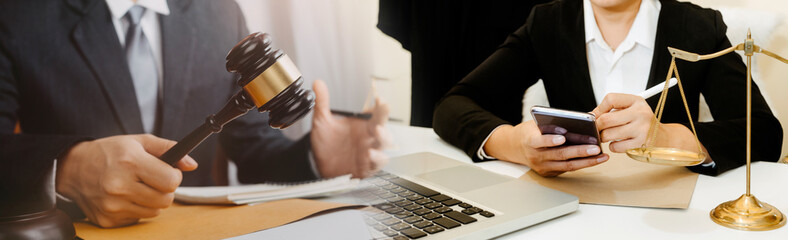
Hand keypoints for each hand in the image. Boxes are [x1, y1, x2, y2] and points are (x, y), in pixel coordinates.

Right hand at [55, 134, 197, 227]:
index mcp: (130, 162)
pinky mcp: (107, 220)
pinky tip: (125, 197)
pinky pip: (138, 219)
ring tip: (138, 187)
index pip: (171, 181)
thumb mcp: (138, 141)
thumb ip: (168, 148)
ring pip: (155, 212)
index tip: (167, 172)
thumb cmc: (110, 152)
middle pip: (166, 200)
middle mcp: (120, 186)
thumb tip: (192, 164)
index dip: (174, 176)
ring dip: (152, 201)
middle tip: (154, 180)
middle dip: (166, 190)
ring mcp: (112, 206)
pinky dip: (137, 209)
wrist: (72, 169)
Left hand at [310, 79, 391, 177]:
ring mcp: (369, 152)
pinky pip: (378, 163)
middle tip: (381, 112)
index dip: (380, 105)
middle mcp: (369, 137)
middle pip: (383, 126)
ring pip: (385, 144)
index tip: (379, 98)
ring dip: (383, 138)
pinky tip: (371, 154)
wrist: (319, 165)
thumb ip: (322, 103)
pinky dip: (377, 159)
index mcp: (363, 125)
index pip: (376, 112)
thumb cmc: (326, 144)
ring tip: (377, 132)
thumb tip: (318, 83)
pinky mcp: (367, 166)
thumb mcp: (322, 122)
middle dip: (384, 119)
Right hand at [483, 120, 607, 176]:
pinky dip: (582, 164)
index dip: (551, 140)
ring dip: (586, 161)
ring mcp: (542, 167)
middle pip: (559, 154)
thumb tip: (579, 118)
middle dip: (579, 151)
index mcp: (529, 141)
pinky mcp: (548, 173)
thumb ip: (553, 122)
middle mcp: (535, 156)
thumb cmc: (529, 132)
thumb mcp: (536, 124)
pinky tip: (595, 159)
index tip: (563, 137)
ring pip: (567, 165)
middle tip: (594, 148)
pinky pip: (567, 169)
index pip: (539, 141)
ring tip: (601, 156)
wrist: (515, 148)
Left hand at [591, 93, 705, 158]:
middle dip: (597, 126)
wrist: (664, 137)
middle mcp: (640, 113)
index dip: (599, 108)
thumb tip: (591, 116)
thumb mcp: (632, 109)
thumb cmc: (642, 122)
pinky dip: (613, 146)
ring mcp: (642, 129)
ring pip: (609, 134)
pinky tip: (619, 143)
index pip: (611, 99)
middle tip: (598, 129)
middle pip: (606, 119)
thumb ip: (613, 110)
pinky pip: (616, 146)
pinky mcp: (641, 143)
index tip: (596, 115)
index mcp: (636, 101)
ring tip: (607, 136)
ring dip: (603, 137)